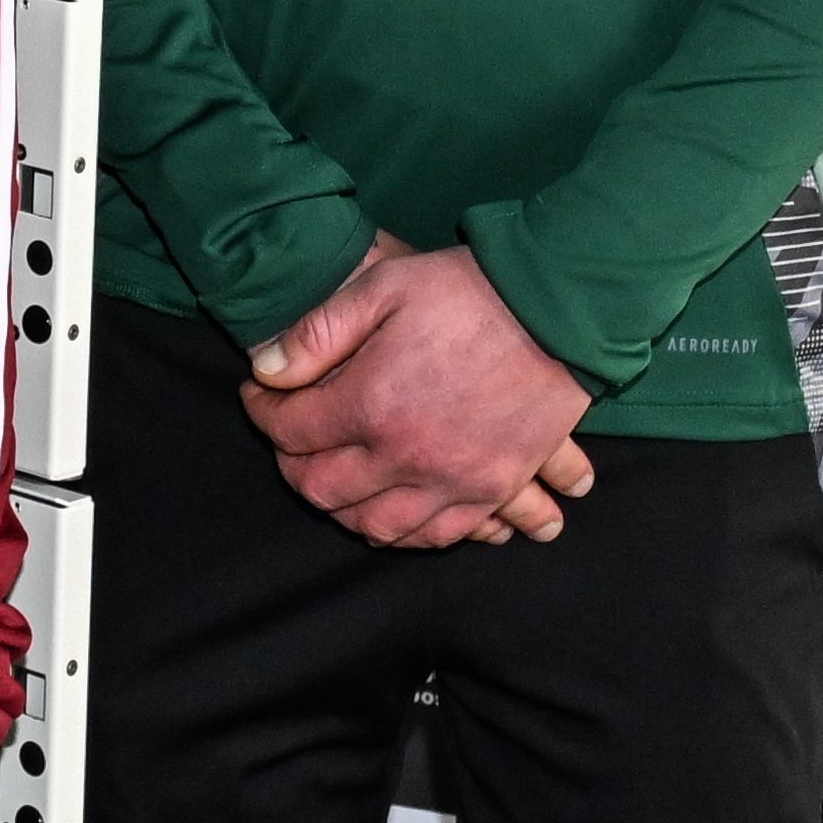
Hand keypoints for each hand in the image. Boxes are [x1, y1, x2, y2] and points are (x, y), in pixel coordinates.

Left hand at [240, 240, 598, 548]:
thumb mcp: (383, 287)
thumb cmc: (470, 290)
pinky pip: (442, 535)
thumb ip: (317, 333)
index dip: (263, 413)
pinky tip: (399, 514)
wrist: (563, 309)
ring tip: (338, 480)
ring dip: (346, 510)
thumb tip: (265, 370)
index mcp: (373, 404)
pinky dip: (411, 533)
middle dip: (293, 466)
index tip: (259, 396)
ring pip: (379, 527)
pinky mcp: (495, 488)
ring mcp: (455, 481)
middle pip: (324, 490)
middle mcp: (409, 456)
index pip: (291, 431)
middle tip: (292, 441)